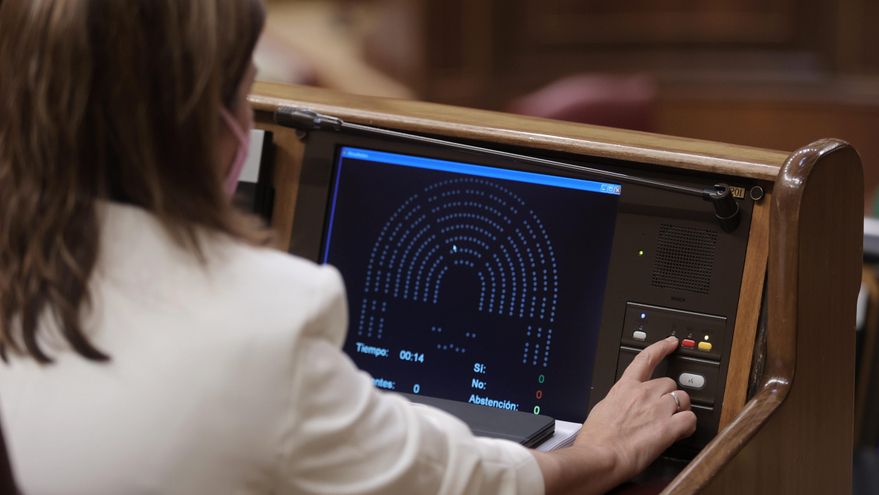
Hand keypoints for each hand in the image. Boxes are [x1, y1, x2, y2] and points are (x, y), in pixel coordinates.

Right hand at [533, 337, 696, 494]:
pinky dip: (688, 426)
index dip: (661, 348)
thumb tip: (622, 406)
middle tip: (663, 412)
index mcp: (624, 388)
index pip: (645, 359)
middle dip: (669, 396)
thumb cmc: (595, 439)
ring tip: (671, 424)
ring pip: (683, 399)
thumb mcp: (601, 410)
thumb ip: (618, 402)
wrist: (598, 457)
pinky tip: (680, 433)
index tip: (671, 343)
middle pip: (669, 383)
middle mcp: (643, 393)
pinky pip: (690, 419)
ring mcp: (657, 409)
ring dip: (681, 410)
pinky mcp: (668, 428)